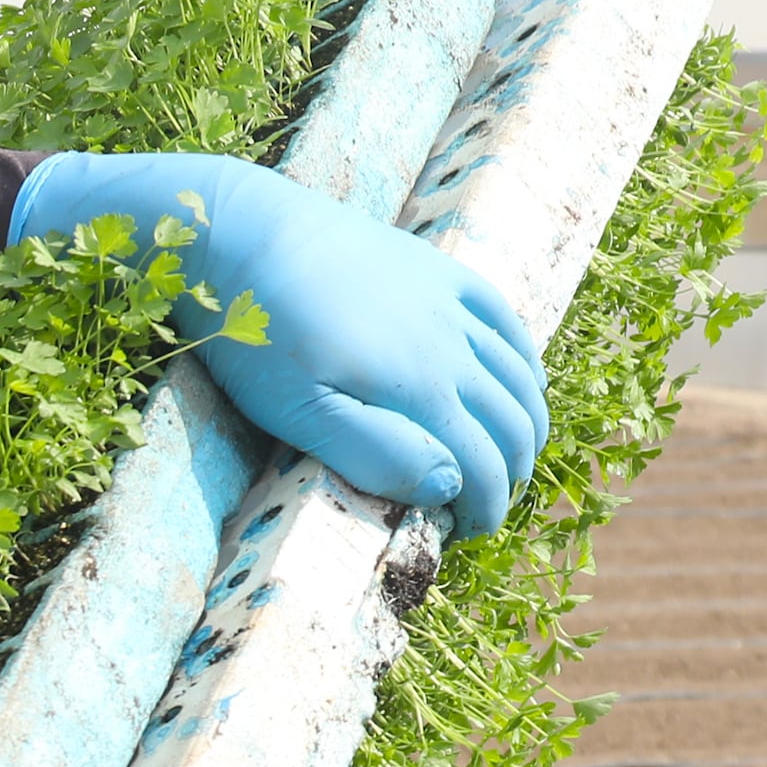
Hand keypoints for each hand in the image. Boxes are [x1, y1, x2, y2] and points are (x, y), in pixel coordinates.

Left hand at [9, 152, 548, 534]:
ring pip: (518, 373)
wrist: (241, 233)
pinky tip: (523, 379)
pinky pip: (505, 318)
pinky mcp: (437, 271)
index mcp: (421, 388)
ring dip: (526, 422)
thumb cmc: (256, 334)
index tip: (471, 533)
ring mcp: (449, 304)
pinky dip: (524, 359)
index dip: (485, 506)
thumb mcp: (297, 410)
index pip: (481, 463)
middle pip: (511, 421)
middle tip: (490, 505)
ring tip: (512, 457)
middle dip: (510, 472)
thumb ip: (373, 451)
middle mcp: (452, 345)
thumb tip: (448, 485)